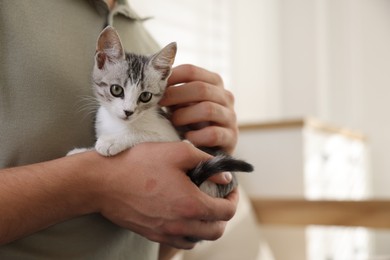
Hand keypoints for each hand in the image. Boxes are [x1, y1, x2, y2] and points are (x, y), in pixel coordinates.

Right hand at [93, 142, 237, 248]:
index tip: (230, 189)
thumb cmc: (138, 164)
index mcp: (191, 204)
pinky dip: (190, 233)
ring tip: (203, 207)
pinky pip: (180, 242)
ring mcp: (165, 233)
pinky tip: (184, 217)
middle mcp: (181, 225)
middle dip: (224, 214)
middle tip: (219, 198)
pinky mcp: (152, 235)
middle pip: (216, 231)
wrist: (102, 182)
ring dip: (208, 226)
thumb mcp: (177, 151)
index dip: (234, 199)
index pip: (226, 212)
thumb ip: (206, 162)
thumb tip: (224, 177)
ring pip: (199, 239)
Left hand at [160, 64, 237, 153]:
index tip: (154, 88)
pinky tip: (186, 139)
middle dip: (175, 96)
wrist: (209, 148)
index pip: (191, 71)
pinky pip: (213, 134)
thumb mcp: (182, 102)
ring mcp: (230, 117)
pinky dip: (196, 136)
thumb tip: (149, 81)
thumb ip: (171, 91)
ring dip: (185, 116)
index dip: (170, 78)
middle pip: (201, 89)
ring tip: (173, 122)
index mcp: (213, 82)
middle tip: (158, 104)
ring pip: (208, 109)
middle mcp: (225, 97)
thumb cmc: (190, 120)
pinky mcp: (231, 138)